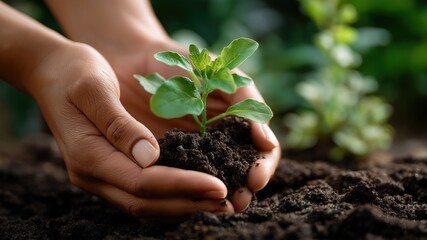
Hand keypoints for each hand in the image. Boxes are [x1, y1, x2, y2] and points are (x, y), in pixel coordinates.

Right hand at [29, 42, 233, 220]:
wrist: (53, 72)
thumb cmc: (74, 73)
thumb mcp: (94, 89)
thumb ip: (119, 124)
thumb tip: (150, 157)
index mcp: (89, 154)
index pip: (143, 182)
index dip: (183, 186)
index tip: (218, 186)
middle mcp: (93, 174)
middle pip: (146, 203)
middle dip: (189, 203)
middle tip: (227, 202)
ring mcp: (100, 175)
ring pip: (146, 205)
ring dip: (183, 205)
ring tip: (219, 202)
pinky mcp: (111, 169)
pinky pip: (144, 194)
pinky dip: (172, 197)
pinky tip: (195, 191)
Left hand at [99, 38, 281, 211]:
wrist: (139, 60)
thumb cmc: (186, 64)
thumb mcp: (222, 75)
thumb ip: (246, 102)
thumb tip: (267, 141)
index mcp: (238, 126)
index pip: (262, 154)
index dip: (263, 167)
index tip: (255, 178)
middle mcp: (220, 144)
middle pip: (240, 175)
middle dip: (242, 191)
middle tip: (236, 203)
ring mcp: (193, 154)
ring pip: (211, 183)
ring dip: (217, 197)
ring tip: (216, 206)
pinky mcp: (166, 160)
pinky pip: (179, 180)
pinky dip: (185, 191)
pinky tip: (184, 197)